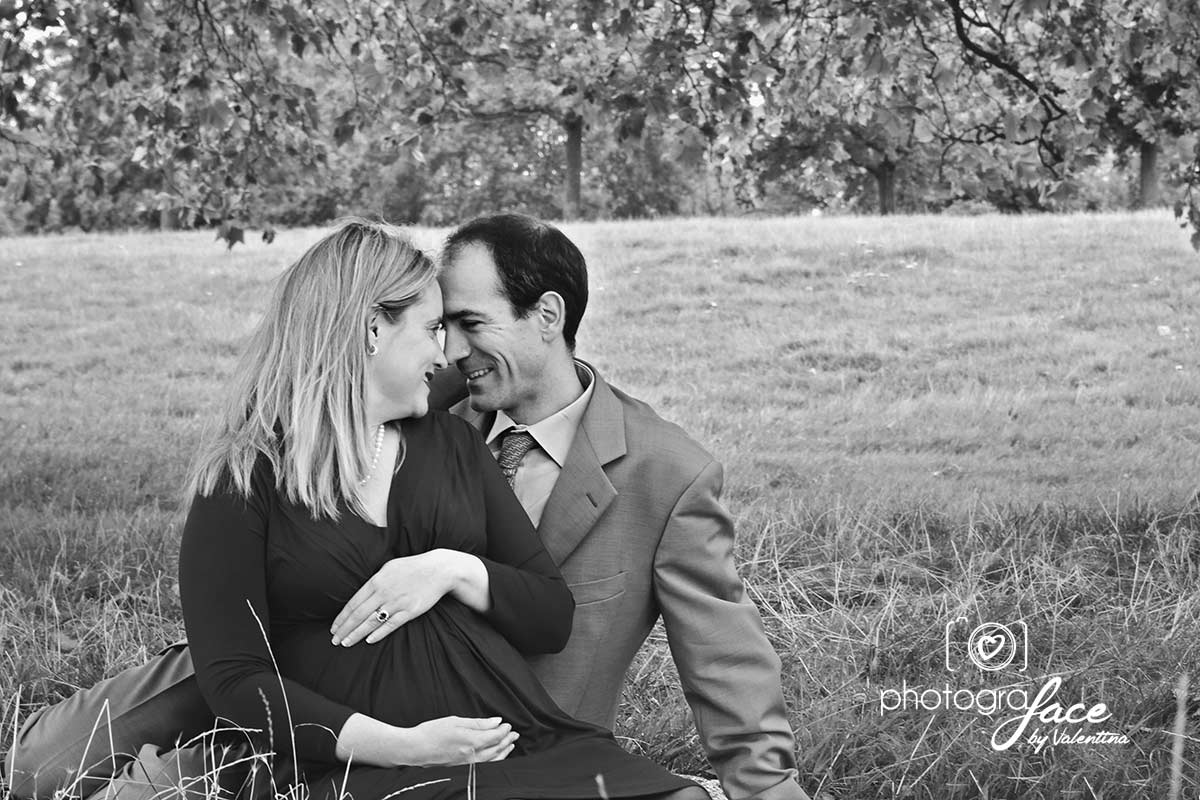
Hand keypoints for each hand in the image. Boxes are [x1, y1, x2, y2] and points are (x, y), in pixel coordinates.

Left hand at [331, 551, 454, 645]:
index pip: (354, 602)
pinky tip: (369, 640)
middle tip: (334, 640)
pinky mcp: (410, 611)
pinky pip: (391, 624)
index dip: (342, 617)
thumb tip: (362, 594)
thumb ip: (375, 581)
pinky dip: (379, 633)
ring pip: (372, 621)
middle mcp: (384, 592)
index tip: (334, 628)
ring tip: (346, 643)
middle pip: (359, 614)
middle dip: (344, 629)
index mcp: (377, 581)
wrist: (439, 569)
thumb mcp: (389, 568)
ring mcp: (396, 602)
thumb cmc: (413, 567)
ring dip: (357, 634)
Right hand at [399, 716, 518, 765]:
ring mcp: (467, 764)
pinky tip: (496, 755)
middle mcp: (471, 755)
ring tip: (510, 745)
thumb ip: (478, 723)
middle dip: (507, 740)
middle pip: (496, 748)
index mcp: (471, 741)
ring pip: (492, 759)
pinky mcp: (462, 768)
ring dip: (503, 751)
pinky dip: (494, 759)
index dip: (504, 730)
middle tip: (513, 734)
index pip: (495, 737)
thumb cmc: (431, 733)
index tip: (507, 725)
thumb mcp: (456, 721)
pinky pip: (485, 765)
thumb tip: (496, 722)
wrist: (414, 749)